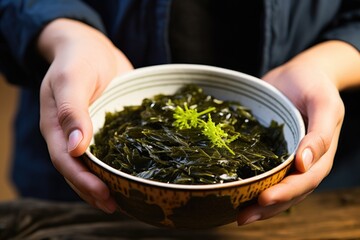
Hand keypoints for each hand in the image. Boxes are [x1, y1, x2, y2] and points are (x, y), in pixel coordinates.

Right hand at [38, 19, 132, 212]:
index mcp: (56, 127)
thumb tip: (76, 146)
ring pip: (95, 165)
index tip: (104, 194)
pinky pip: (112, 151)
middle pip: (79, 170)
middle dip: (95, 191)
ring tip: (126, 201)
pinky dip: (119, 166)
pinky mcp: (108, 128)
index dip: (83, 181)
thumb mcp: (71, 79)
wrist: (91, 47)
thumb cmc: (78, 59)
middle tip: (118, 206)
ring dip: (107, 184)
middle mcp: (72, 135)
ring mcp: (90, 133)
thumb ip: (72, 110)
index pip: (66, 161)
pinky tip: (134, 175)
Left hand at [236, 61, 343, 224]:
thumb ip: (320, 133)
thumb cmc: (313, 85)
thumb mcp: (323, 103)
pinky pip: (262, 173)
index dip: (286, 192)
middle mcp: (303, 162)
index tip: (264, 197)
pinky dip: (251, 186)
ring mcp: (285, 158)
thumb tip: (304, 164)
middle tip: (242, 217)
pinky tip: (234, 194)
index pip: (305, 181)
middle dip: (267, 207)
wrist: (298, 74)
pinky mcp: (269, 152)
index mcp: (320, 154)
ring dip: (257, 204)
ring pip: (275, 188)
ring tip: (237, 215)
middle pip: (289, 192)